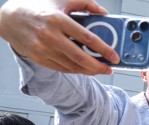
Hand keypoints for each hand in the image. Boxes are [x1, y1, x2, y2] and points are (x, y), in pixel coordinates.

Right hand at [0, 0, 119, 74]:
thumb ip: (85, 4)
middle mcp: (50, 35)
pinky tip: (84, 69)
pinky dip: (76, 70)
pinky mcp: (38, 58)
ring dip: (89, 71)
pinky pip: (62, 68)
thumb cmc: (38, 8)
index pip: (87, 37)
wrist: (10, 18)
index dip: (104, 49)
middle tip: (109, 69)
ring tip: (99, 69)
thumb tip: (103, 13)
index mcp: (57, 19)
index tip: (114, 56)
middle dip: (99, 66)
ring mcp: (43, 49)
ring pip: (72, 66)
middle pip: (81, 57)